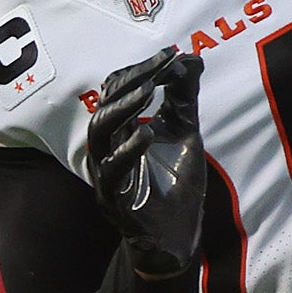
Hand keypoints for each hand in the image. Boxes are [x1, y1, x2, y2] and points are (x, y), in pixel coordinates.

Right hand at [83, 47, 207, 276]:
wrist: (179, 237)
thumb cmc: (177, 185)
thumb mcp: (187, 135)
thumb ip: (185, 99)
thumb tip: (192, 57)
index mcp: (122, 133)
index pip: (119, 93)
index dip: (140, 71)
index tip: (168, 55)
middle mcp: (109, 151)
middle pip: (104, 108)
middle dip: (129, 85)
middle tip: (157, 69)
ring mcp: (108, 177)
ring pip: (99, 136)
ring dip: (122, 110)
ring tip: (148, 93)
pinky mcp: (115, 204)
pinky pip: (112, 175)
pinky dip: (128, 151)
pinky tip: (148, 134)